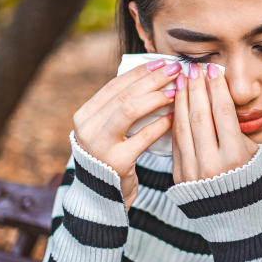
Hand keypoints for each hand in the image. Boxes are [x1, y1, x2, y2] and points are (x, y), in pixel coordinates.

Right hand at [72, 58, 180, 206]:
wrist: (102, 199)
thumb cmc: (112, 158)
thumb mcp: (108, 131)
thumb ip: (122, 108)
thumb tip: (153, 75)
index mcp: (84, 115)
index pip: (115, 85)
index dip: (140, 72)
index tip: (161, 62)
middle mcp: (87, 128)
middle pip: (124, 94)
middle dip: (152, 80)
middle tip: (175, 70)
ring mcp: (98, 145)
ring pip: (130, 110)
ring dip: (156, 97)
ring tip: (176, 90)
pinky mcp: (116, 162)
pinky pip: (143, 136)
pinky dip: (160, 124)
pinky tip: (175, 117)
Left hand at [171, 62, 257, 182]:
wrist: (235, 218)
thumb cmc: (249, 179)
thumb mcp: (253, 153)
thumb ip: (238, 128)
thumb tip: (220, 95)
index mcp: (235, 155)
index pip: (223, 112)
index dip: (216, 87)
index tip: (212, 69)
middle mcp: (213, 163)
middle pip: (201, 115)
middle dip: (196, 88)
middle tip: (193, 68)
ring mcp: (193, 171)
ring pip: (183, 126)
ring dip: (181, 100)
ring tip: (181, 80)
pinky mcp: (180, 177)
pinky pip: (176, 142)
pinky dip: (175, 120)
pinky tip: (175, 104)